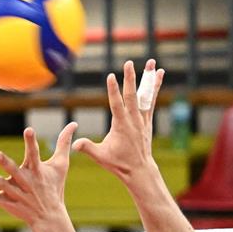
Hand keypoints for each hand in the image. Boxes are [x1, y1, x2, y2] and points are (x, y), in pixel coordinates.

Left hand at [0, 124, 77, 226]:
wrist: (49, 216)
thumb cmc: (54, 186)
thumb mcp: (61, 165)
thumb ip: (64, 143)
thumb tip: (74, 123)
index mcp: (36, 170)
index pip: (34, 153)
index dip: (31, 142)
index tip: (28, 130)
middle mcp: (26, 181)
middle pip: (15, 170)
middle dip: (6, 163)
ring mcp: (16, 192)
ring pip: (3, 186)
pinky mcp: (8, 202)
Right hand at [72, 58, 163, 182]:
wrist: (139, 169)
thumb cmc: (118, 163)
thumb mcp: (101, 156)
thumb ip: (87, 147)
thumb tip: (74, 144)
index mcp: (121, 126)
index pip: (117, 104)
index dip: (113, 90)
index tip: (111, 76)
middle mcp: (134, 119)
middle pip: (132, 95)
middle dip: (130, 78)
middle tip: (129, 63)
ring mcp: (142, 119)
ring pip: (146, 95)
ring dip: (148, 78)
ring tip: (152, 62)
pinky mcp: (147, 119)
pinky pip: (151, 100)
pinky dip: (155, 87)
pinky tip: (159, 75)